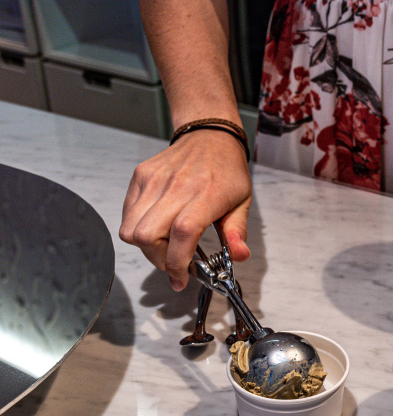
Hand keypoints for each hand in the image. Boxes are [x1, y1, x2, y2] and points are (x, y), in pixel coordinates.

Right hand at [120, 130, 251, 290]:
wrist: (209, 136)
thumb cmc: (227, 171)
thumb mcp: (242, 202)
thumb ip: (237, 232)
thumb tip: (239, 256)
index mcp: (206, 195)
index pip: (183, 233)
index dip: (177, 263)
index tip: (181, 279)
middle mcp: (177, 186)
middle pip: (148, 236)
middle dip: (159, 259)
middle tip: (174, 261)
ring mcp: (155, 180)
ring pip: (131, 229)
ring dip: (146, 247)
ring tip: (166, 245)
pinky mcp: (140, 176)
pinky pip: (127, 214)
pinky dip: (137, 228)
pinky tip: (157, 227)